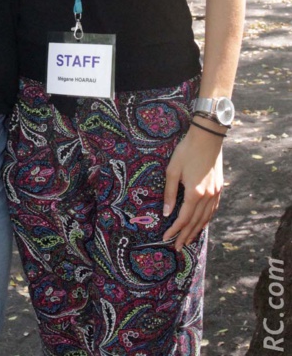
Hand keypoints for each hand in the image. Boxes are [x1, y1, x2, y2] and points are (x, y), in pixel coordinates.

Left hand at [162, 124, 223, 250]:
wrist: (207, 138)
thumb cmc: (186, 151)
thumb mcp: (172, 170)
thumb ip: (170, 193)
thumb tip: (167, 213)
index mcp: (195, 193)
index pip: (184, 218)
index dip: (175, 230)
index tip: (166, 239)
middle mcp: (207, 197)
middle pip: (196, 222)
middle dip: (186, 236)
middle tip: (177, 247)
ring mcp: (216, 193)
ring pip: (206, 218)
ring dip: (196, 231)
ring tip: (188, 240)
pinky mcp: (219, 189)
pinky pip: (212, 210)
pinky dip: (206, 220)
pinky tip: (201, 224)